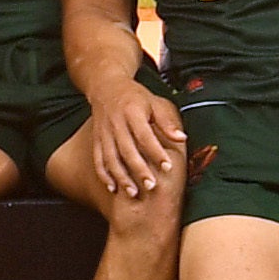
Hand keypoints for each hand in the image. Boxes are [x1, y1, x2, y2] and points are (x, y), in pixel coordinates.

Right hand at [85, 79, 185, 203]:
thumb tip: (182, 138)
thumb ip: (167, 121)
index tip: (167, 167)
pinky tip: (113, 188)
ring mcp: (104, 133)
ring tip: (133, 192)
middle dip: (139, 169)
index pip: (145, 135)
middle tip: (151, 186)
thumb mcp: (154, 102)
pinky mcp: (96, 140)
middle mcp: (116, 123)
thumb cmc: (134, 97)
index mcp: (132, 112)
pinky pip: (98, 160)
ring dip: (121, 177)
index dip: (156, 151)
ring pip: (111, 158)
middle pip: (127, 150)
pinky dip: (104, 175)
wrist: (106, 87)